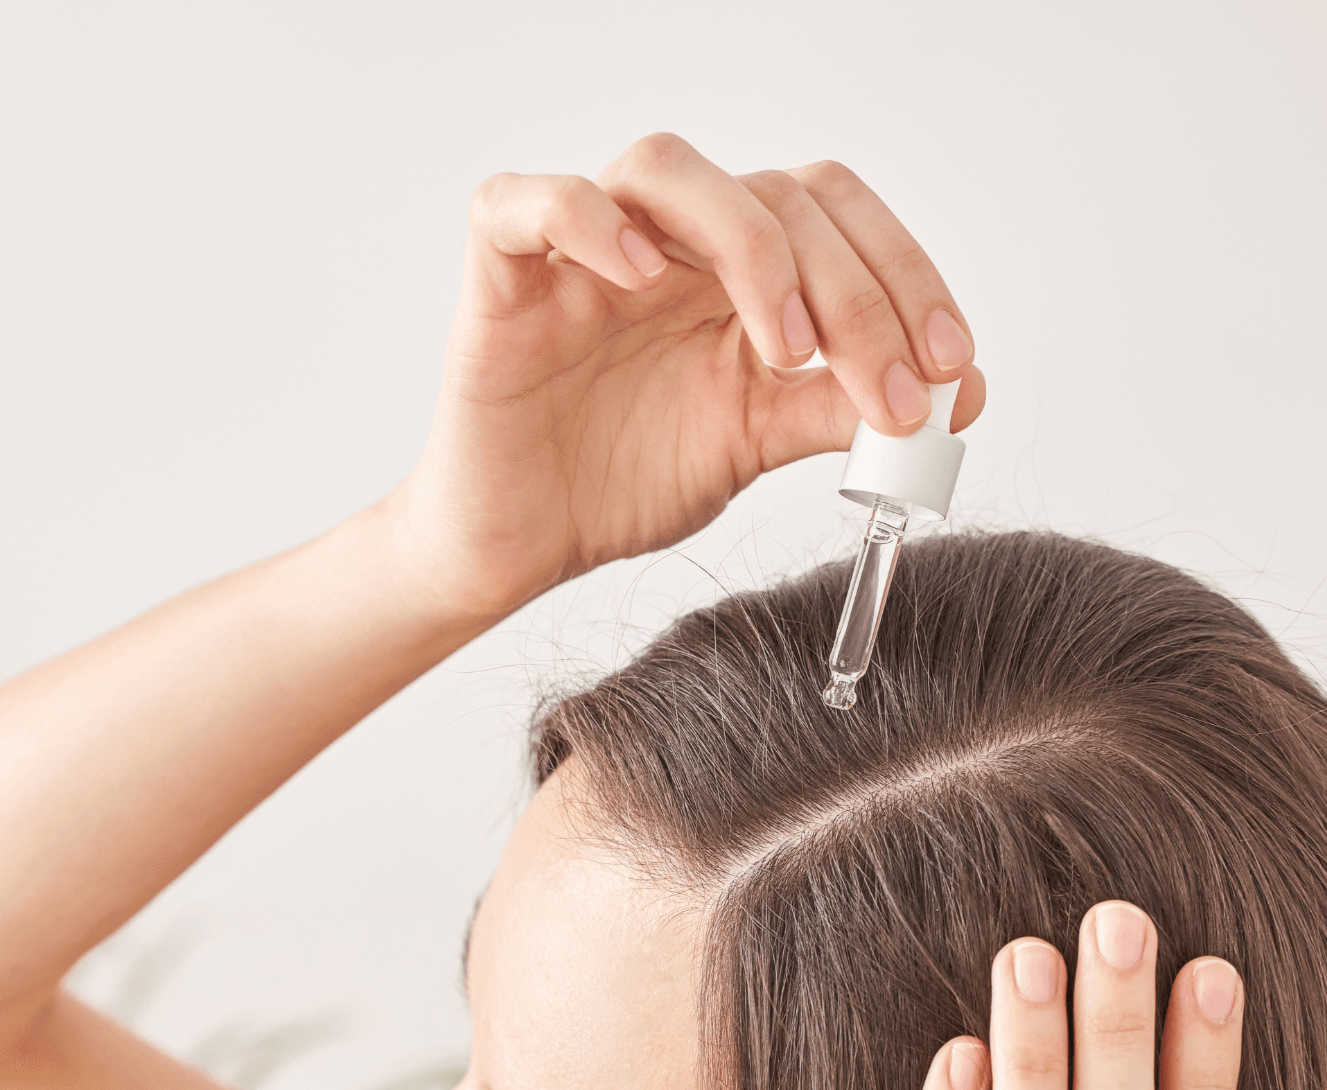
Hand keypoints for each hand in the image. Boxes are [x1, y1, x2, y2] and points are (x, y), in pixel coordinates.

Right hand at [389, 132, 985, 622]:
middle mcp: (668, 243)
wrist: (520, 548)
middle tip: (888, 391)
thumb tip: (960, 395)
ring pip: (667, 166)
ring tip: (780, 344)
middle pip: (774, 193)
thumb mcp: (754, 443)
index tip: (950, 371)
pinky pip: (530, 204)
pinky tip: (641, 280)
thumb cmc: (621, 483)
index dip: (905, 277)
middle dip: (853, 291)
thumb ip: (838, 407)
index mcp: (733, 271)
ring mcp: (583, 253)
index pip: (836, 217)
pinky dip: (588, 222)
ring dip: (748, 242)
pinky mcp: (503, 276)